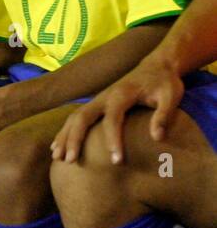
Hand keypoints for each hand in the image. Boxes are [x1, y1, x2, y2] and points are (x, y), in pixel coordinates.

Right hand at [51, 55, 184, 163]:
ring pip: (74, 117)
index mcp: (121, 95)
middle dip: (73, 139)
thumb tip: (156, 138)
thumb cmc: (164, 83)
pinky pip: (75, 117)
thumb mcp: (171, 97)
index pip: (112, 119)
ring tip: (57, 156)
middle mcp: (104, 97)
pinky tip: (57, 145)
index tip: (116, 161)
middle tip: (69, 160)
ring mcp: (97, 100)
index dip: (112, 140)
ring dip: (64, 136)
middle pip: (82, 117)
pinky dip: (65, 131)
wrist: (157, 65)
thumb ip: (163, 116)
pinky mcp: (97, 103)